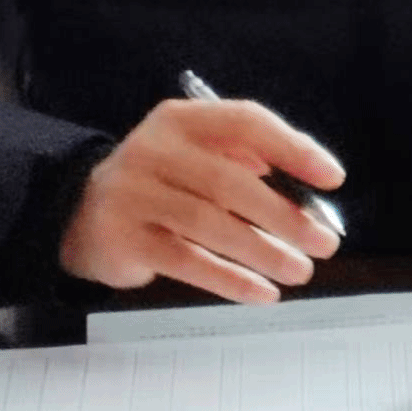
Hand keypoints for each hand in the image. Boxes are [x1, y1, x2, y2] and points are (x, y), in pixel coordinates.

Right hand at [59, 97, 344, 301]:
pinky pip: (187, 261)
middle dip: (285, 215)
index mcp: (182, 119)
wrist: (79, 213)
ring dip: (263, 251)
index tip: (332, 177)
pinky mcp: (125, 238)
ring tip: (299, 270)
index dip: (293, 148)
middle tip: (324, 241)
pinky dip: (229, 279)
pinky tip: (261, 291)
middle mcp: (156, 149)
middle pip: (231, 181)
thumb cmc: (159, 182)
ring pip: (210, 224)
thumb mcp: (194, 154)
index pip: (246, 122)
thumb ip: (244, 162)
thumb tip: (306, 190)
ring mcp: (135, 193)